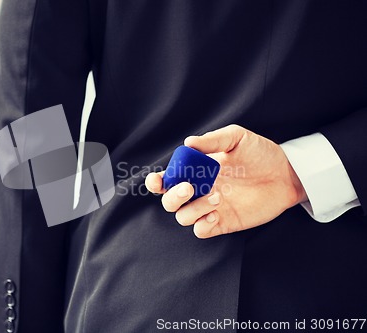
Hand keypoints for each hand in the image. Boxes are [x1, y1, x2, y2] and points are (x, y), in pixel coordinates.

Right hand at [145, 125, 306, 238]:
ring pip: (183, 217)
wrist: (286, 174)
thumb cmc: (260, 153)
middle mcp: (199, 190)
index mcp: (196, 171)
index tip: (158, 180)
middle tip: (190, 187)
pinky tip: (216, 213)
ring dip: (193, 209)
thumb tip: (188, 143)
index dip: (156, 182)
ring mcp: (210, 207)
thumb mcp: (236, 138)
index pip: (168, 179)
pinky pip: (201, 231)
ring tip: (217, 197)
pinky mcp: (224, 222)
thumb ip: (212, 140)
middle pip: (170, 201)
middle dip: (173, 196)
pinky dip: (202, 225)